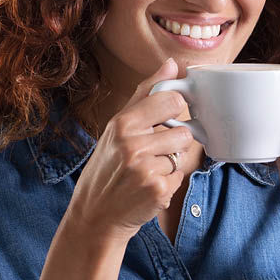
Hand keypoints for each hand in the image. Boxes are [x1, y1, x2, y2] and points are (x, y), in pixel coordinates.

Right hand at [65, 58, 193, 242]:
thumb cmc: (107, 168)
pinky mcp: (159, 191)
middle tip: (152, 153)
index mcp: (123, 123)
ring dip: (172, 163)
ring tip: (149, 170)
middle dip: (173, 143)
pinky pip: (180, 177)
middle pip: (184, 130)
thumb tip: (172, 64)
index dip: (176, 109)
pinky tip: (149, 187)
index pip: (171, 99)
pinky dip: (169, 182)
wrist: (95, 215)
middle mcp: (133, 145)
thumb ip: (146, 94)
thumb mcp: (117, 128)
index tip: (168, 117)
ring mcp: (147, 169)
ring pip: (184, 155)